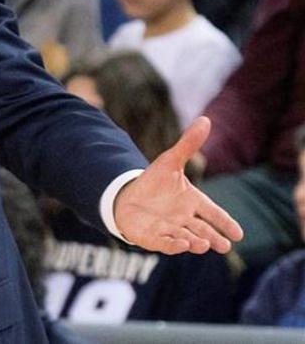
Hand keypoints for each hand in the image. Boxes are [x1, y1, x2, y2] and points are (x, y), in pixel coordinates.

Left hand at [114, 117, 242, 253]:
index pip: (213, 213)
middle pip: (203, 231)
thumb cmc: (154, 182)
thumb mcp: (170, 161)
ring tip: (205, 244)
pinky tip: (181, 243)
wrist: (127, 196)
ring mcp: (170, 230)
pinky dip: (174, 245)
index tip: (239, 233)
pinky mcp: (153, 237)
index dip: (225, 223)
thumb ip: (188, 145)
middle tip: (225, 246)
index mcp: (192, 202)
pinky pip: (165, 243)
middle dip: (214, 238)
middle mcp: (184, 219)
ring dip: (196, 242)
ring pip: (187, 238)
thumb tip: (205, 120)